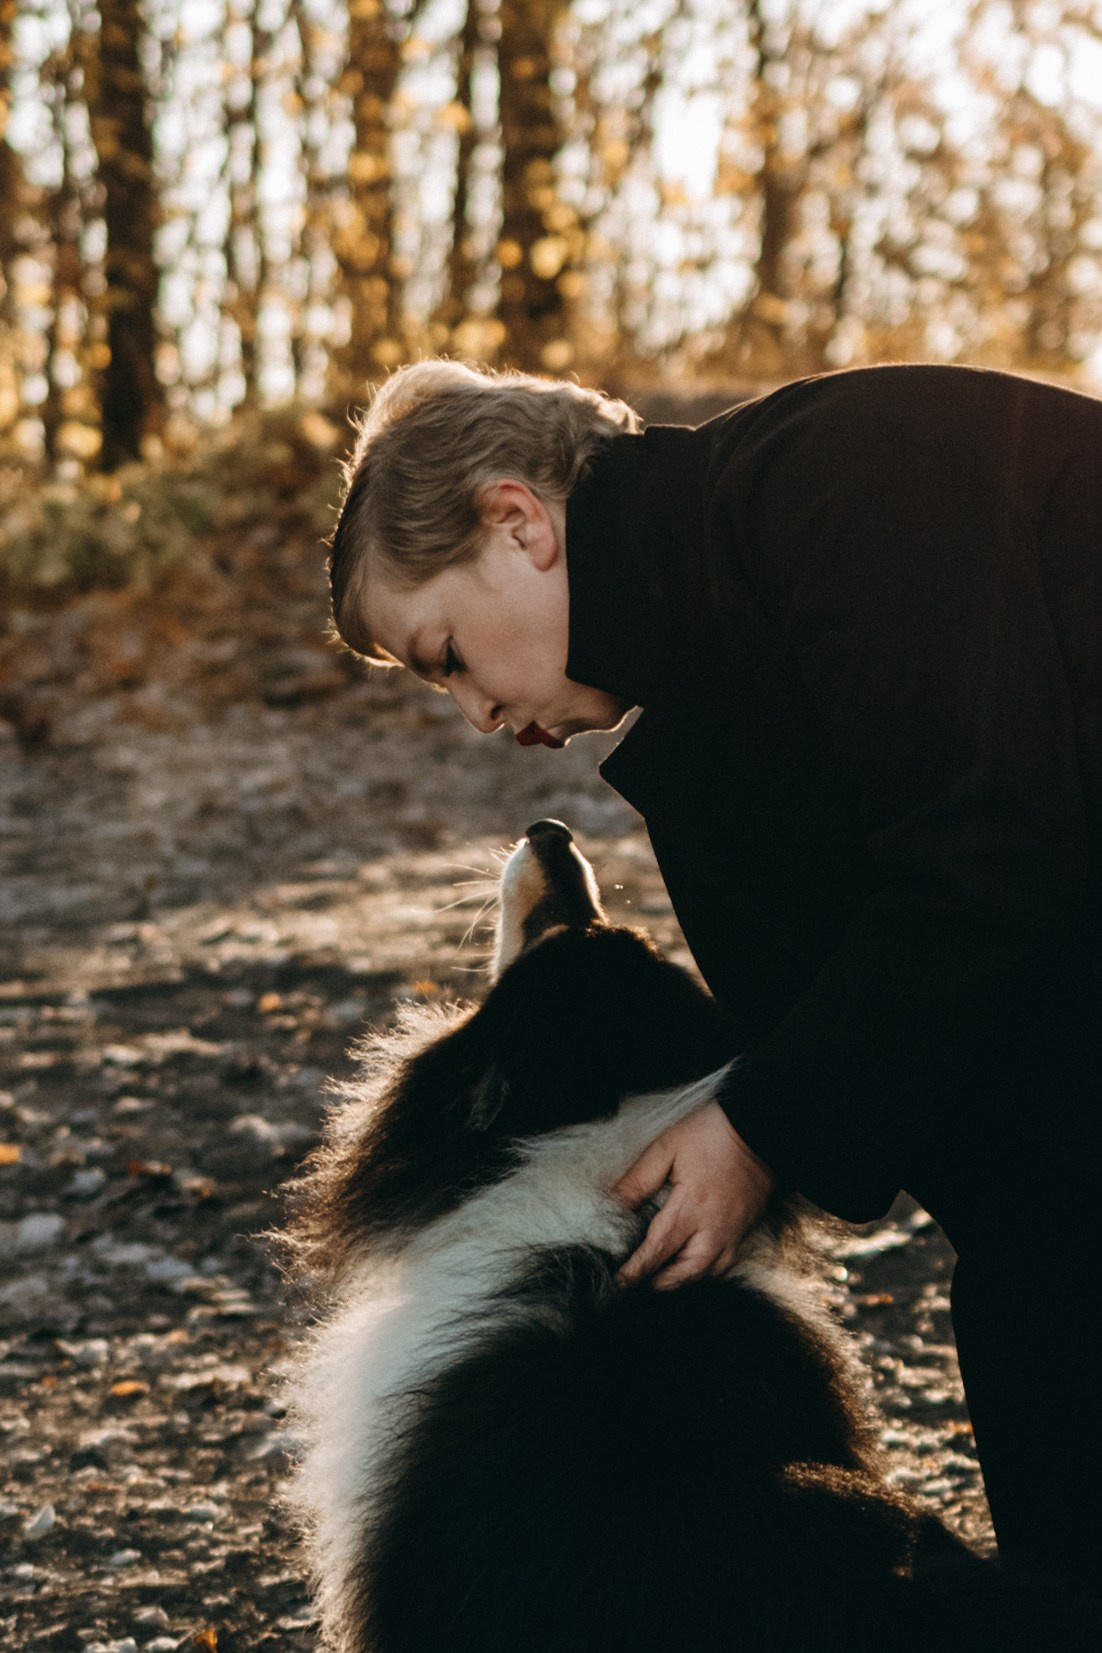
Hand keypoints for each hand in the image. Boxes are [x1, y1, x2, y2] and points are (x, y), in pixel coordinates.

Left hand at [612, 1102, 774, 1289]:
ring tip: (658, 1277)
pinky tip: (690, 1265)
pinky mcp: (744, 1230)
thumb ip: (638, 1180)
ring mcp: (733, 1233)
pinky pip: (724, 1265)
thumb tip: (613, 1206)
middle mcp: (714, 1229)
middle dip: (658, 1283)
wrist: (760, 1129)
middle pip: (684, 1273)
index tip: (618, 1283)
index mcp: (691, 1208)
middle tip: (634, 1282)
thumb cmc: (711, 1134)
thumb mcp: (667, 1148)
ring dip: (681, 1280)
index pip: (658, 1250)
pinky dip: (704, 1272)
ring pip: (706, 1274)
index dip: (636, 1270)